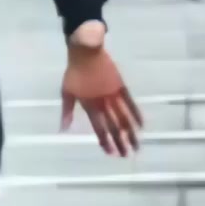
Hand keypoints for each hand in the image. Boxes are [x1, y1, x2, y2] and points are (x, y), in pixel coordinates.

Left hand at [61, 24, 142, 157]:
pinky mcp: (120, 86)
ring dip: (130, 133)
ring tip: (136, 145)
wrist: (85, 51)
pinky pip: (130, 102)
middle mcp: (103, 102)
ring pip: (124, 117)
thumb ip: (67, 112)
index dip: (105, 140)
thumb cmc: (74, 71)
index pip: (99, 127)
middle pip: (113, 126)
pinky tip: (141, 125)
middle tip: (126, 155)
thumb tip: (63, 129)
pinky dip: (136, 114)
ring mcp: (113, 94)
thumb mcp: (66, 92)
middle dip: (120, 141)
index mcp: (89, 105)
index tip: (110, 153)